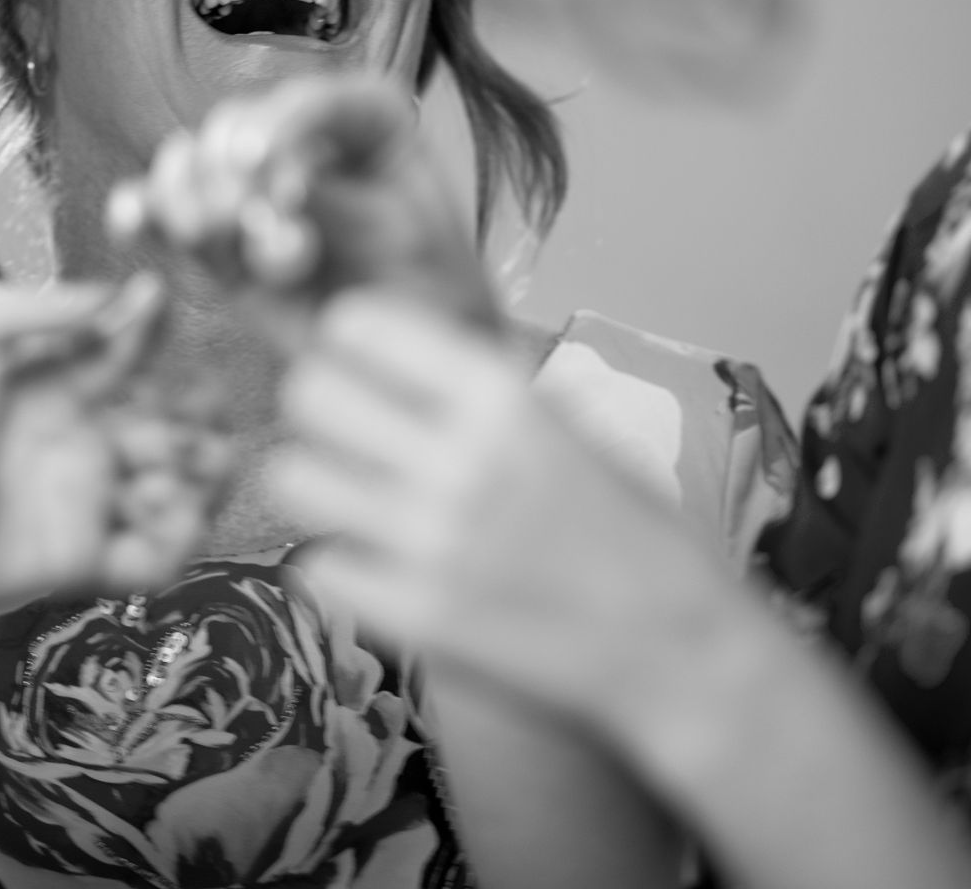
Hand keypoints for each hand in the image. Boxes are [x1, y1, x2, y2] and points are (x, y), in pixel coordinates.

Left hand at [0, 273, 230, 601]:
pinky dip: (175, 541)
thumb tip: (108, 299)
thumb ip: (22, 309)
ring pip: (173, 491)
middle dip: (197, 414)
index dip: (150, 333)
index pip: (125, 356)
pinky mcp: (74, 560)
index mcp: (54, 388)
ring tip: (192, 458)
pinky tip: (165, 511)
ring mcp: (80, 502)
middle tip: (204, 405)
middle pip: (167, 426)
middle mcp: (77, 443)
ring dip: (200, 475)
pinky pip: (146, 560)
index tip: (158, 307)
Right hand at [108, 74, 500, 343]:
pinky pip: (161, 213)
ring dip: (192, 200)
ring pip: (190, 163)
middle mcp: (301, 141)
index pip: (314, 100)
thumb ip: (335, 204)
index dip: (286, 131)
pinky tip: (131, 220)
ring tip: (220, 241)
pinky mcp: (217, 241)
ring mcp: (250, 187)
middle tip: (265, 235)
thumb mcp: (403, 240)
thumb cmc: (434, 290)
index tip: (286, 189)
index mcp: (366, 119)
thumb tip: (266, 182)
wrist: (415, 363)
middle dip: (237, 179)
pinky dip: (141, 213)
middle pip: (236, 128)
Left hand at [274, 291, 756, 729]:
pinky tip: (376, 566)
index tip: (351, 358)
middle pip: (309, 394)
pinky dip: (339, 564)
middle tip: (347, 433)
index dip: (344, 340)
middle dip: (322, 408)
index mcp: (501, 397)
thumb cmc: (628, 531)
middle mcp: (459, 459)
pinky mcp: (416, 617)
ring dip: (319, 483)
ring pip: (293, 477)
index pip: (357, 324)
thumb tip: (383, 348)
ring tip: (354, 499)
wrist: (677, 647)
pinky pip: (317, 565)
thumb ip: (475, 392)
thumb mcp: (561, 428)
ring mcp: (432, 542)